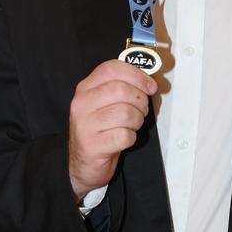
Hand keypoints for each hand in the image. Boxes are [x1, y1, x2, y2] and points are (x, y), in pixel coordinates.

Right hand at [68, 59, 156, 199]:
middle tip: (141, 110)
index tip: (150, 86)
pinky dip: (131, 137)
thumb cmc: (100, 130)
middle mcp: (82, 104)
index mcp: (85, 88)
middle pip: (121, 90)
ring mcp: (84, 125)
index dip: (136, 74)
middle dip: (140, 100)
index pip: (111, 69)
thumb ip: (121, 88)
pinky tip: (123, 139)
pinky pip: (125, 135)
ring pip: (126, 113)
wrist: (82, 162)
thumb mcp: (104, 103)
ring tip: (131, 125)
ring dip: (137, 120)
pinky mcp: (92, 145)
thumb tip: (148, 82)